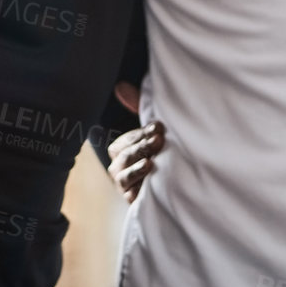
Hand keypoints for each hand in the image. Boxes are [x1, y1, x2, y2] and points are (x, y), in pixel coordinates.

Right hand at [107, 83, 164, 203]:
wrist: (168, 186)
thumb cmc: (156, 151)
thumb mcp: (149, 130)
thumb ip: (136, 107)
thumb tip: (120, 86)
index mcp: (119, 148)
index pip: (126, 139)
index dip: (141, 133)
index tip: (158, 127)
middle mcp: (117, 166)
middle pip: (125, 156)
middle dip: (141, 147)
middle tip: (159, 141)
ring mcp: (124, 185)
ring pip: (125, 176)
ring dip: (137, 169)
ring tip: (150, 164)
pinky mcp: (132, 201)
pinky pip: (131, 197)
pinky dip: (138, 192)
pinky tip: (148, 187)